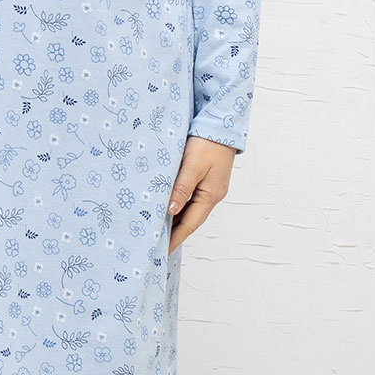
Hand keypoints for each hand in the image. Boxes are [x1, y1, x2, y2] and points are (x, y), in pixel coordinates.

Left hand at [166, 135, 237, 254]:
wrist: (221, 124)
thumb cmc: (208, 143)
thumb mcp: (193, 166)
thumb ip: (182, 188)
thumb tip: (171, 211)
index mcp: (210, 196)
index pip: (189, 225)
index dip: (175, 238)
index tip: (160, 250)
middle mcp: (211, 195)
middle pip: (189, 219)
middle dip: (173, 232)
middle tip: (153, 243)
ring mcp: (208, 187)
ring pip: (188, 209)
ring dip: (174, 219)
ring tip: (155, 228)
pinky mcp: (204, 179)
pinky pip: (188, 197)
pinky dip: (176, 204)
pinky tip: (165, 206)